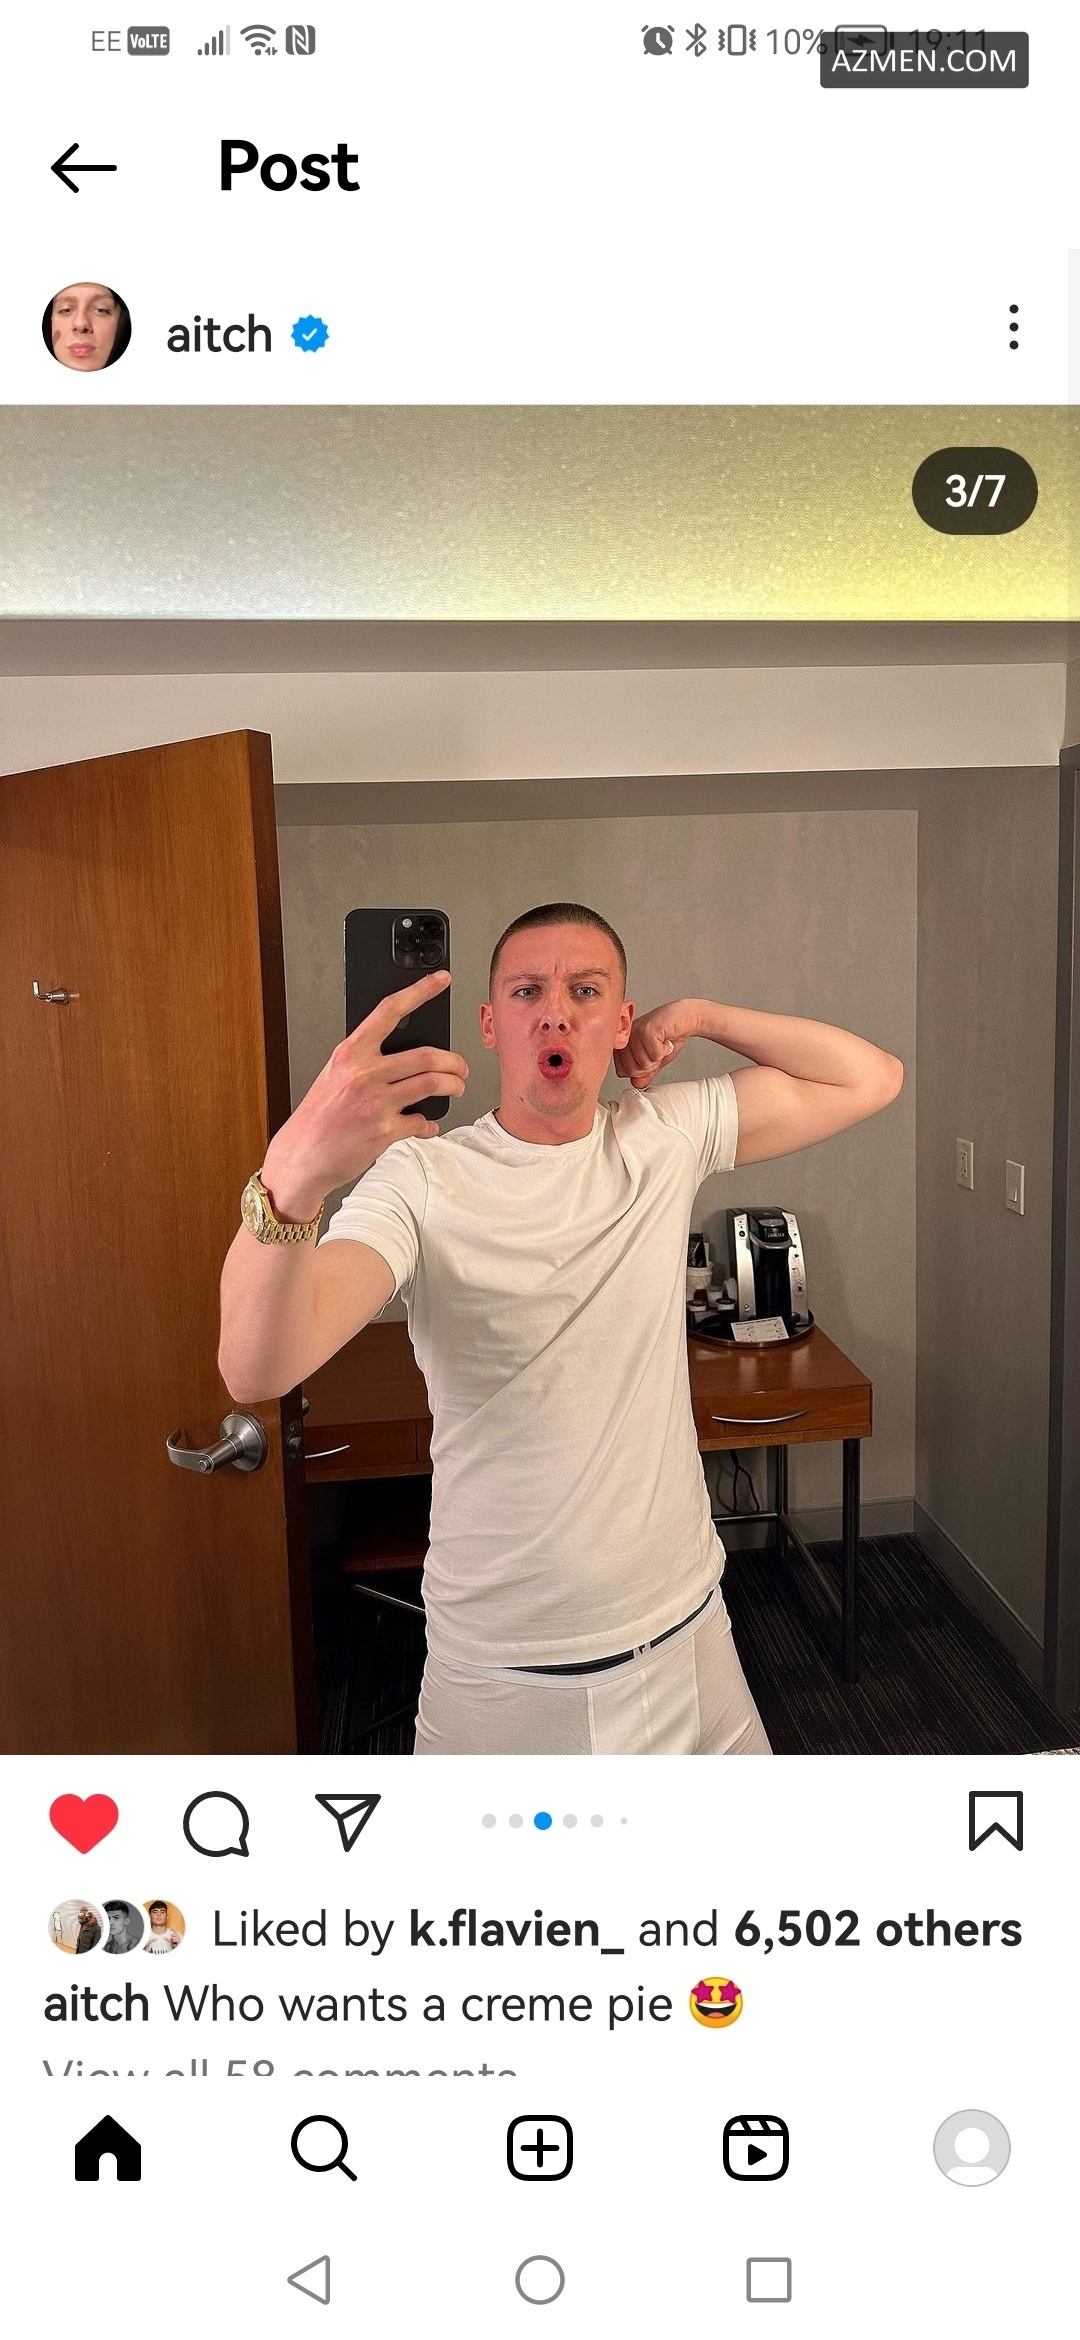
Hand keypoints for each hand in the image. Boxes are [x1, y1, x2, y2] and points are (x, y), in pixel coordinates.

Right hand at [262, 969, 468, 1209]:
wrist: (302, 1155)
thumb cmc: (318, 1117)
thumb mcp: (334, 1075)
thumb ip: (364, 1061)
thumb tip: (403, 1054)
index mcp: (351, 1053)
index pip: (390, 1011)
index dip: (420, 991)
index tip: (441, 980)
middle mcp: (364, 1074)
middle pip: (426, 1055)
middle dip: (454, 1061)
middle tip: (461, 1068)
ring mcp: (376, 1103)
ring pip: (432, 1084)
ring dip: (454, 1086)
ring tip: (456, 1087)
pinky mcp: (384, 1131)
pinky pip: (422, 1122)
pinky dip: (430, 1124)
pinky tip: (427, 1124)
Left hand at [613, 999, 698, 1088]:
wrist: (685, 1018)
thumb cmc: (669, 1035)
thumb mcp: (655, 1060)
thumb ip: (644, 1073)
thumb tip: (636, 1084)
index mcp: (622, 1044)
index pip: (622, 1072)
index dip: (640, 1071)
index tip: (650, 1057)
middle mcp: (625, 1037)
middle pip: (632, 1071)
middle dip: (651, 1066)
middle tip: (658, 1050)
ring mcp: (634, 1032)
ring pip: (643, 1064)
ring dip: (659, 1057)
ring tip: (662, 1043)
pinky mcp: (646, 1030)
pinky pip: (654, 1056)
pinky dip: (665, 1051)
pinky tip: (666, 1039)